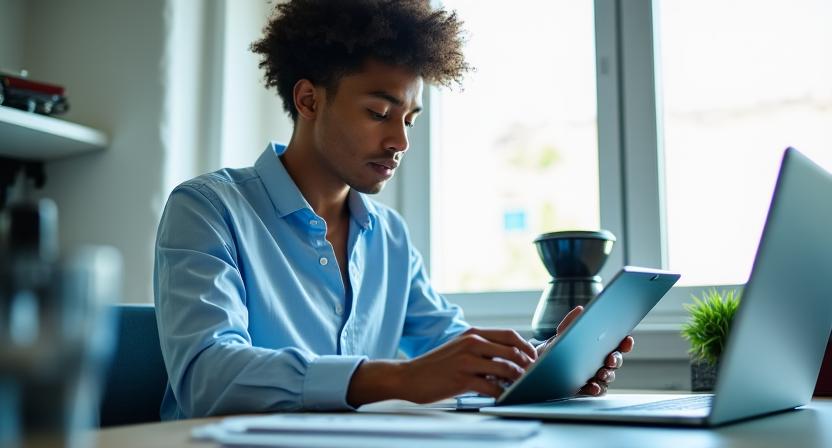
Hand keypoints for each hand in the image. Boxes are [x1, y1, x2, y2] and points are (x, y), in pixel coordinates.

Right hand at [346, 327, 537, 406]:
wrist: (408, 376)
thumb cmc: (436, 366)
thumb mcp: (459, 349)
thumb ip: (482, 350)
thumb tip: (508, 360)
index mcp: (473, 334)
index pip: (510, 335)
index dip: (526, 347)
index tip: (534, 359)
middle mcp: (472, 343)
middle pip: (512, 350)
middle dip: (527, 365)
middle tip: (533, 376)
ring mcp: (467, 360)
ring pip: (505, 368)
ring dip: (518, 380)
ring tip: (521, 388)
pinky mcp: (462, 379)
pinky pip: (491, 386)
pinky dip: (501, 393)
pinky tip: (503, 397)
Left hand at [536, 306, 633, 396]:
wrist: (541, 364)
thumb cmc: (556, 347)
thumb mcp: (561, 334)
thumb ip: (570, 322)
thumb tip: (580, 309)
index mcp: (600, 346)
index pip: (618, 344)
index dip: (625, 342)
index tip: (626, 339)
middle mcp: (601, 361)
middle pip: (616, 360)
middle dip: (615, 360)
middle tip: (610, 360)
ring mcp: (597, 375)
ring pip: (609, 375)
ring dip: (607, 374)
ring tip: (601, 373)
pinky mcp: (589, 388)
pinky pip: (599, 390)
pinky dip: (598, 388)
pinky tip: (593, 386)